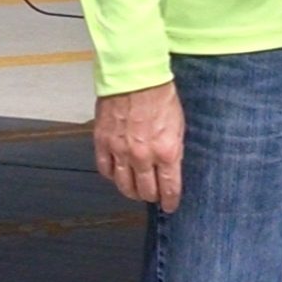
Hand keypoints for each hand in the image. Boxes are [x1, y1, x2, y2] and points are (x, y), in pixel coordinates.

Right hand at [94, 80, 185, 210]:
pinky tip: (116, 175)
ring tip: (135, 191)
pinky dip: (111, 176)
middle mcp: (143, 156)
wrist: (135, 76)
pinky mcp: (103, 142)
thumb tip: (171, 168)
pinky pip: (105, 169)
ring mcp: (120, 151)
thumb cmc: (160, 95)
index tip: (170, 206)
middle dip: (151, 196)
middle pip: (145, 191)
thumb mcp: (179, 126)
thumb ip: (174, 150)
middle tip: (153, 196)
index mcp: (166, 152)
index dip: (170, 201)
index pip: (169, 188)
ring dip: (131, 191)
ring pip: (124, 185)